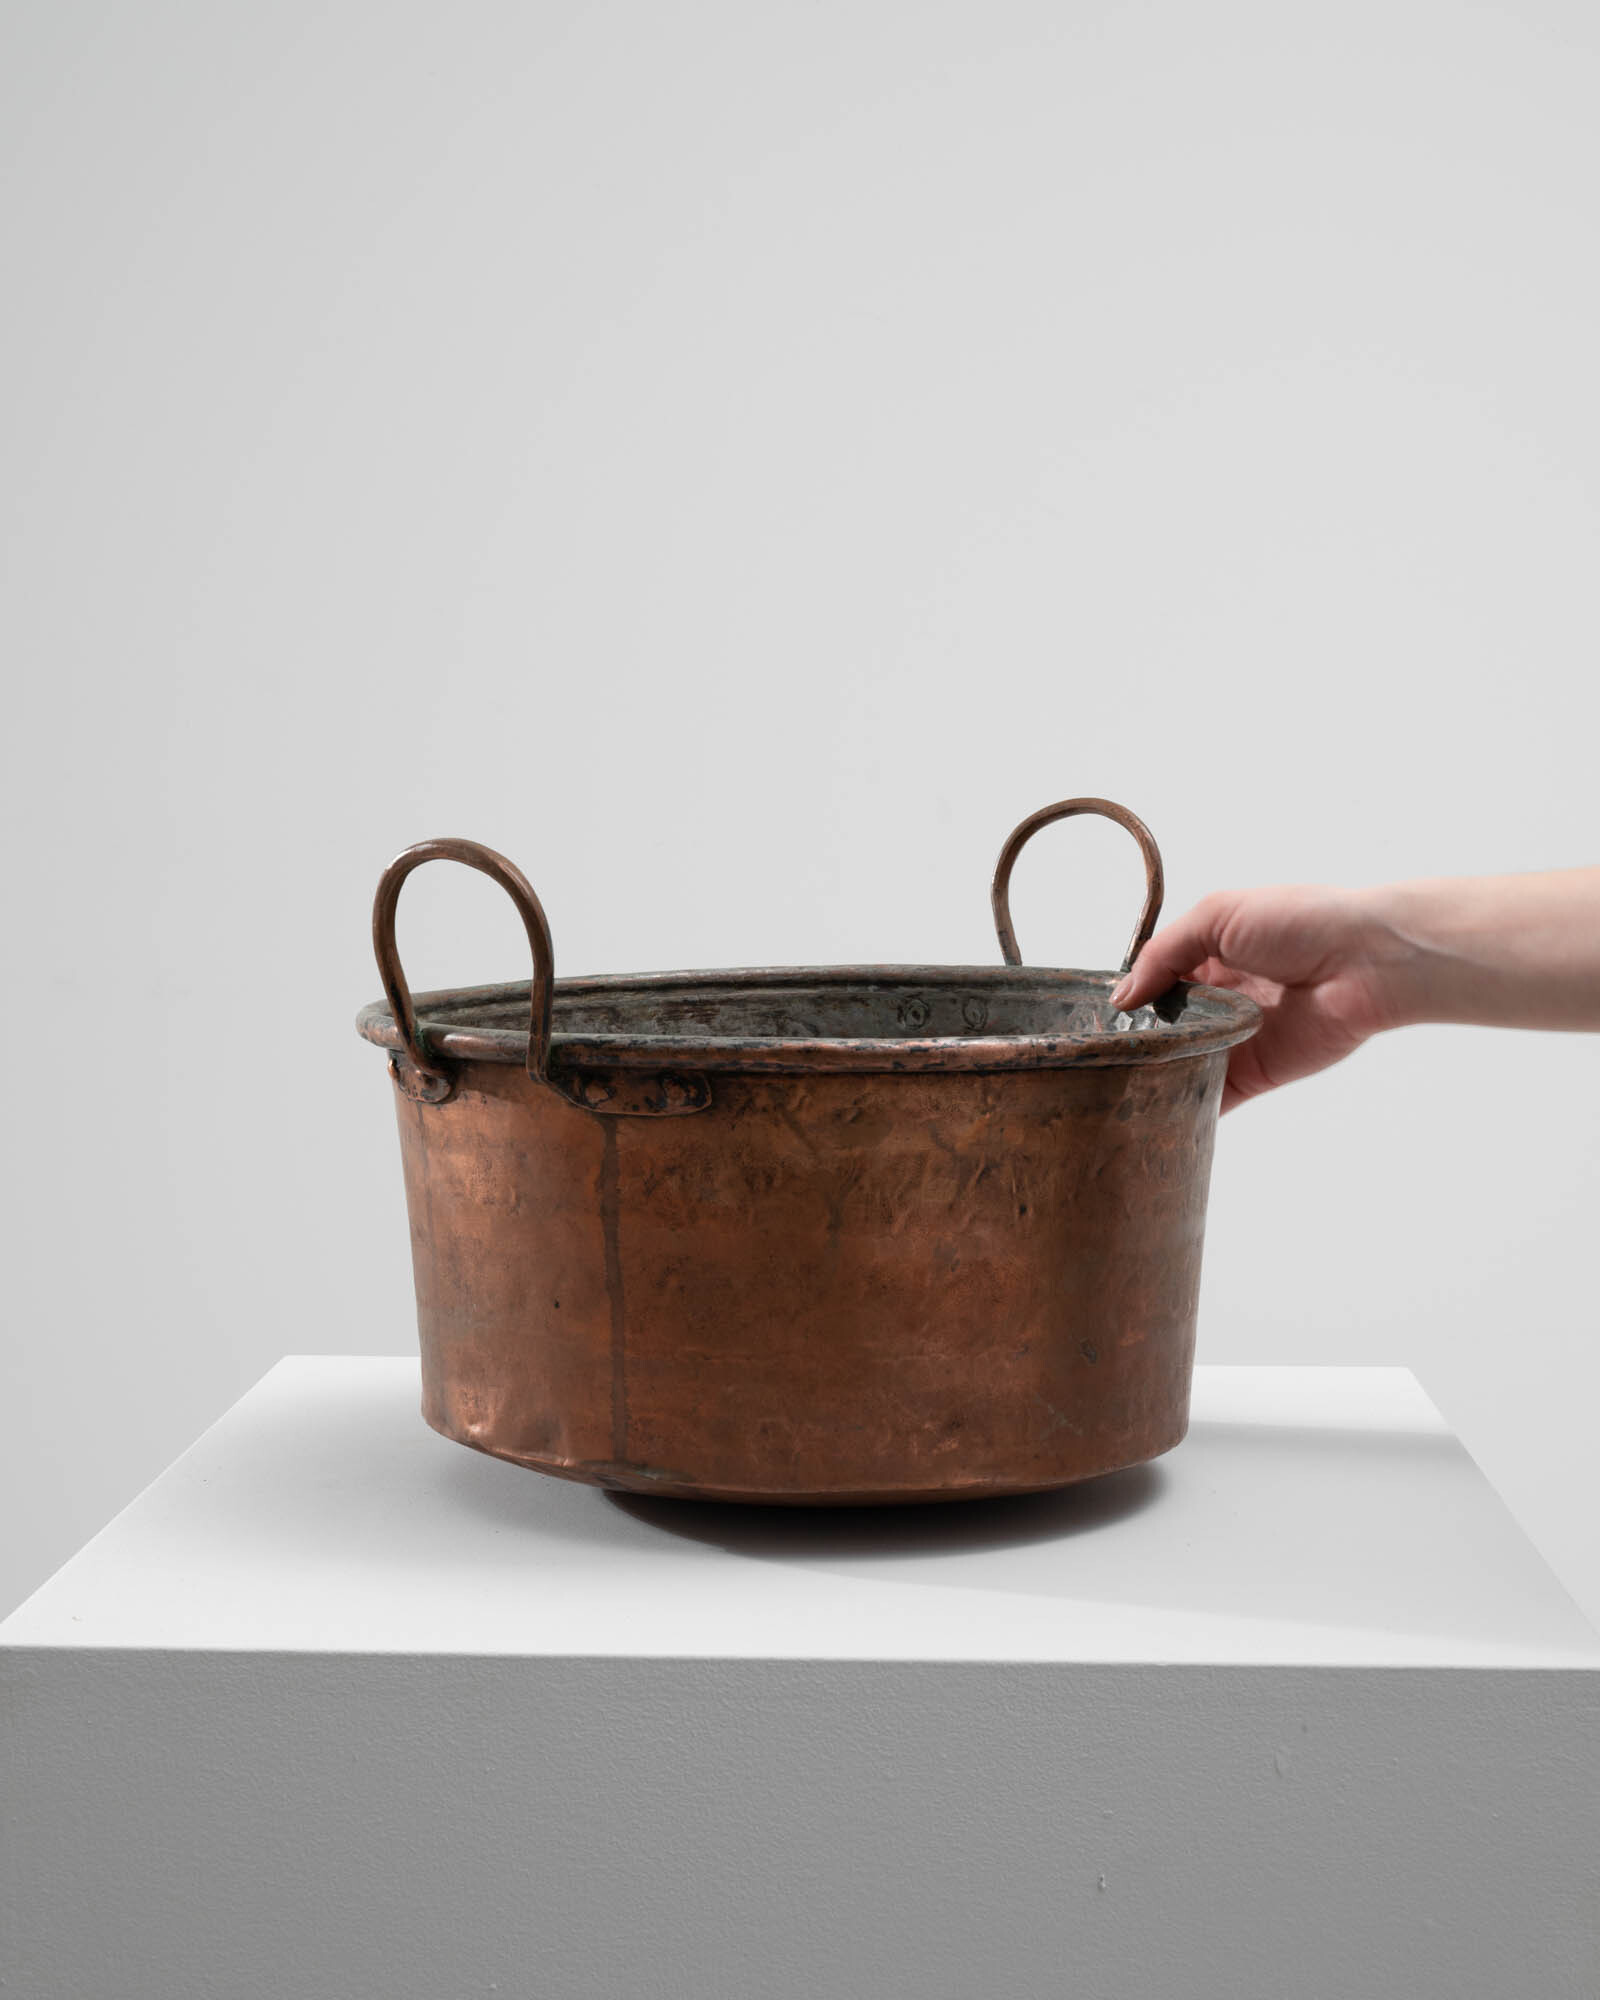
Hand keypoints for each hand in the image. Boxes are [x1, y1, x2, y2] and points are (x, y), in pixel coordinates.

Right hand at [1108, 885, 1408, 1112]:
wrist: (1366, 963)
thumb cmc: (1300, 923)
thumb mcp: (1217, 916)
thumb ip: (1163, 954)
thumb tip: (1120, 997)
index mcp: (1208, 957)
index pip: (1153, 980)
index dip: (1126, 998)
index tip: (1092, 1018)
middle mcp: (1217, 1001)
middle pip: (1162, 1028)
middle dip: (1133, 1041)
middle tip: (1096, 1058)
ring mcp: (1234, 1041)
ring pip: (1181, 1065)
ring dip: (1153, 1077)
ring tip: (1111, 1091)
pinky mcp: (1254, 1075)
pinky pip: (1213, 1099)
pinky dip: (1185, 1110)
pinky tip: (1149, 1118)